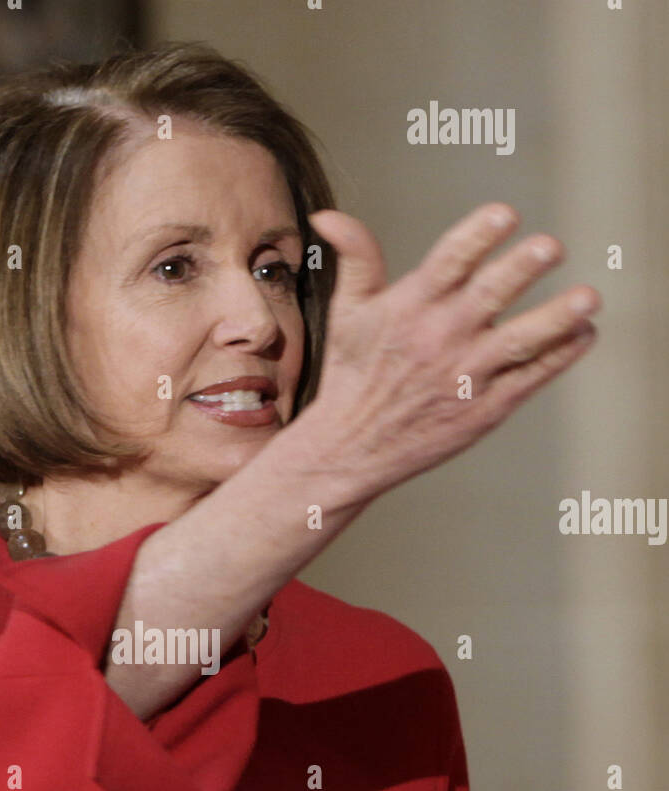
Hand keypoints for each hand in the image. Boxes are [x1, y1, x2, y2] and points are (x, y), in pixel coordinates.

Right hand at [292, 203, 599, 502]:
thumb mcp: (347, 313)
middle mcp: (440, 338)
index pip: (448, 261)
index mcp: (410, 307)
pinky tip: (582, 334)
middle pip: (489, 295)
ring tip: (588, 299)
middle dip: (522, 268)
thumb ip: (354, 259)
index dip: (478, 236)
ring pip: (520, 341)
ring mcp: (465, 375)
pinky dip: (559, 356)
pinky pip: (530, 378)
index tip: (505, 214)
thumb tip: (327, 216)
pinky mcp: (484, 409)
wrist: (349, 450)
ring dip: (556, 318)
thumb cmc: (351, 376)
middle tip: (551, 247)